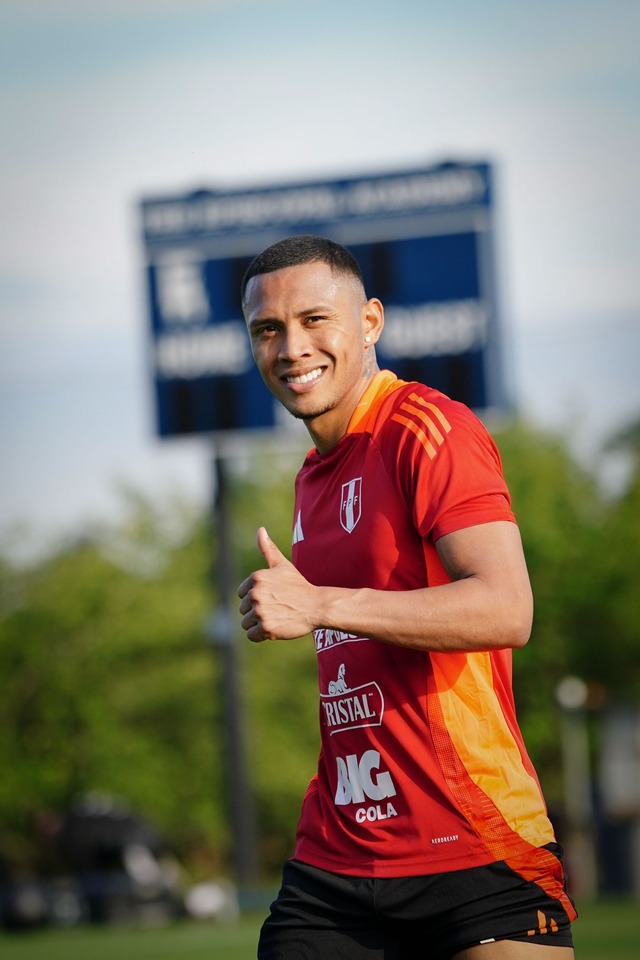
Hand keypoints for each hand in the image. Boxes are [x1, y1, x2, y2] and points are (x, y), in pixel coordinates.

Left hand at [237, 527, 317, 642]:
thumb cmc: (298, 586)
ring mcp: (260, 611)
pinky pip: (251, 636)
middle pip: (243, 609)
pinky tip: (276, 627)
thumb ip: (268, 549)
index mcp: (256, 578)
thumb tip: (260, 530)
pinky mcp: (266, 628)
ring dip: (259, 624)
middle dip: (257, 611)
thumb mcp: (282, 566)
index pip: (241, 594)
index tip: (272, 597)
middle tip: (277, 608)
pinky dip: (262, 635)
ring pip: (246, 623)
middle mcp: (255, 593)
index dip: (256, 598)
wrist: (317, 606)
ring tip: (276, 617)